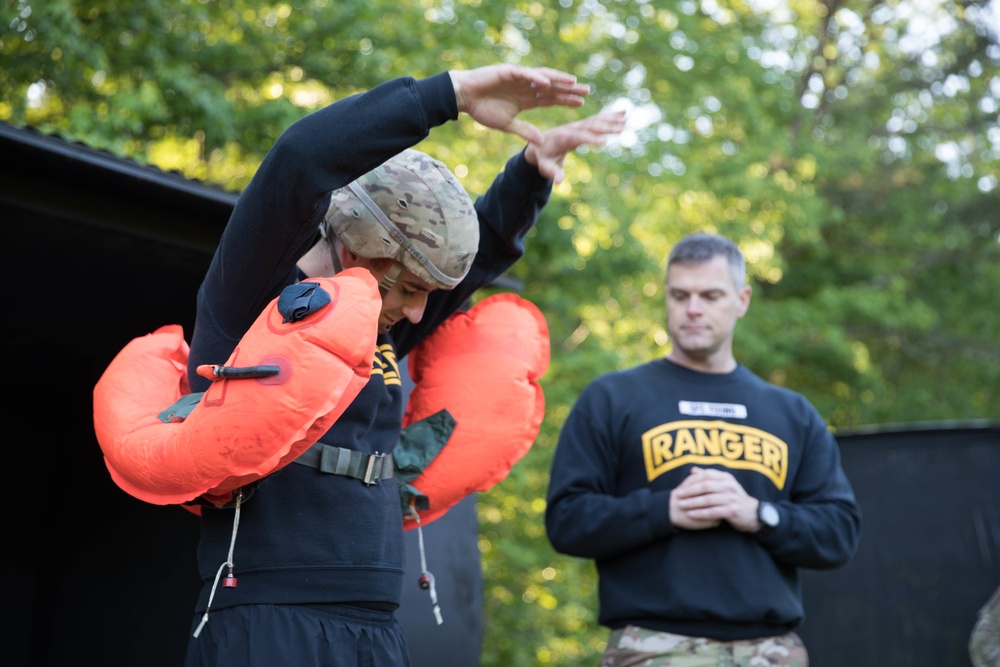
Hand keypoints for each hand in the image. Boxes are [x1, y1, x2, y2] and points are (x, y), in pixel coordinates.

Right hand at [449, 65, 590, 144]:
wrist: (463, 98)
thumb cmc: (482, 110)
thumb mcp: (507, 125)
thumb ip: (525, 131)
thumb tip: (542, 141)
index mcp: (526, 99)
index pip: (550, 99)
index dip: (565, 100)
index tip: (581, 104)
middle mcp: (526, 86)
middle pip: (552, 87)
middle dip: (569, 89)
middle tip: (587, 91)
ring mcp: (519, 78)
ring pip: (543, 78)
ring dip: (558, 80)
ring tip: (574, 82)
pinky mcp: (509, 72)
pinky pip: (526, 74)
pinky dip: (537, 78)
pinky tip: (549, 83)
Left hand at [525, 109, 625, 182]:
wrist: (537, 145)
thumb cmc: (542, 157)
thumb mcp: (544, 166)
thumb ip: (551, 172)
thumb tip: (559, 182)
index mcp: (562, 137)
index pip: (578, 137)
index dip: (590, 139)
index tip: (604, 141)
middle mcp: (571, 128)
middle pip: (590, 126)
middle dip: (605, 126)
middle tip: (621, 127)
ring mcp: (577, 126)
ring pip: (596, 121)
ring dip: (611, 119)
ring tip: (626, 117)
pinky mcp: (582, 125)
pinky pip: (597, 120)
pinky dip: (610, 116)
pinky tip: (623, 113)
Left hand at [669, 467, 759, 531]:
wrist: (752, 513)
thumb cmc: (733, 498)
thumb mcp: (724, 484)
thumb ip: (709, 477)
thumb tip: (693, 470)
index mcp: (726, 478)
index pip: (706, 475)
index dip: (692, 480)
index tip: (681, 486)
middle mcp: (729, 486)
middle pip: (706, 486)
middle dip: (690, 491)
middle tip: (678, 495)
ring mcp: (732, 498)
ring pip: (708, 500)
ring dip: (693, 503)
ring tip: (682, 505)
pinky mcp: (732, 510)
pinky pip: (713, 512)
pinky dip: (701, 513)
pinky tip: (692, 515)